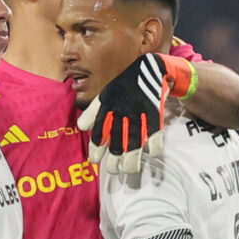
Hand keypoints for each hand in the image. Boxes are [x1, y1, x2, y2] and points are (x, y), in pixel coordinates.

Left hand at [78, 52, 196, 173]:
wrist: (151, 67)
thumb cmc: (124, 86)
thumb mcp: (105, 95)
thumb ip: (93, 112)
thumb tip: (82, 128)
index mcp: (107, 108)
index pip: (98, 132)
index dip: (96, 148)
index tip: (95, 160)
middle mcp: (121, 112)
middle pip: (116, 142)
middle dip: (114, 160)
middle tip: (113, 171)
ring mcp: (139, 113)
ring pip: (134, 142)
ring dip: (132, 159)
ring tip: (129, 171)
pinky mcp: (156, 113)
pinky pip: (155, 134)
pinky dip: (155, 146)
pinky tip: (152, 155)